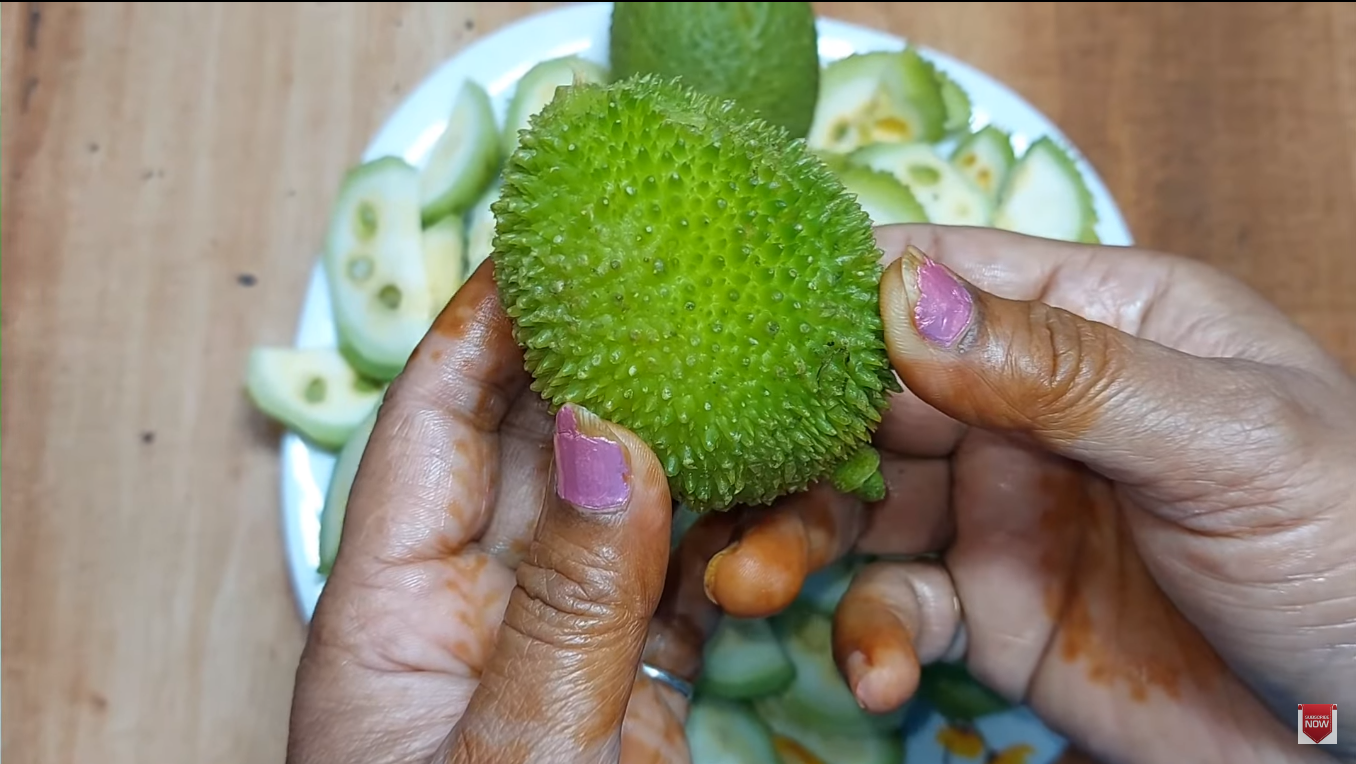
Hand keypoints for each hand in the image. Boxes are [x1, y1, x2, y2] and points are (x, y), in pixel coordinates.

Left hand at [286, 264, 733, 763]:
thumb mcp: (514, 753)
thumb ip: (566, 608)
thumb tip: (612, 440)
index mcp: (392, 612)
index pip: (430, 423)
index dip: (484, 323)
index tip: (551, 236)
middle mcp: (473, 609)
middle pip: (538, 449)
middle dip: (602, 361)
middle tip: (674, 274)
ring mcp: (556, 648)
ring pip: (626, 513)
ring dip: (688, 457)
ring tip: (752, 378)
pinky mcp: (627, 690)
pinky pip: (682, 585)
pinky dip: (731, 544)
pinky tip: (778, 498)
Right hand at [701, 226, 1355, 763]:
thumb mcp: (1227, 443)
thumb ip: (1066, 371)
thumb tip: (904, 297)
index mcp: (1095, 321)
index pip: (937, 277)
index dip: (833, 295)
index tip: (732, 324)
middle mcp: (1031, 408)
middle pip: (869, 398)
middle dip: (786, 437)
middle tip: (708, 479)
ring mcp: (1006, 514)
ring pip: (859, 506)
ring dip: (793, 540)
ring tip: (746, 586)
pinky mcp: (997, 616)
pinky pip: (899, 612)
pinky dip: (867, 638)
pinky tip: (874, 675)